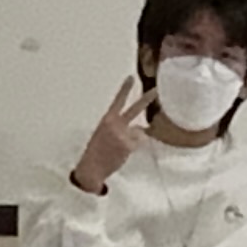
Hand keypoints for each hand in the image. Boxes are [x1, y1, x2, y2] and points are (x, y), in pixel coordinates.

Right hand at [69, 74, 149, 194]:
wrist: (91, 168)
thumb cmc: (96, 151)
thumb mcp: (102, 133)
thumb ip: (119, 127)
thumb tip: (140, 128)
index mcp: (107, 119)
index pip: (117, 101)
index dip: (125, 89)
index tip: (131, 77)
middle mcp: (116, 125)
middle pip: (135, 110)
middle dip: (146, 99)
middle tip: (156, 90)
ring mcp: (123, 135)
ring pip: (138, 133)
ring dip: (133, 140)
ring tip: (118, 148)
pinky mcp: (129, 146)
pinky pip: (138, 144)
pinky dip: (133, 148)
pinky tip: (121, 153)